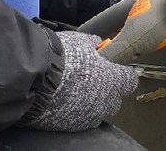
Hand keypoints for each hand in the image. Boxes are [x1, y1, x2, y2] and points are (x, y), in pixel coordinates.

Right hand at [21, 31, 137, 131]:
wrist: (36, 79)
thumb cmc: (61, 56)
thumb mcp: (79, 41)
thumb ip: (92, 43)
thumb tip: (96, 42)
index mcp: (113, 78)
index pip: (130, 81)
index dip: (123, 74)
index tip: (117, 70)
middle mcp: (106, 100)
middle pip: (116, 99)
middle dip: (109, 90)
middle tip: (95, 79)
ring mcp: (91, 115)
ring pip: (101, 111)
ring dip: (95, 103)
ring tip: (80, 92)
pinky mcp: (75, 125)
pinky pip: (84, 120)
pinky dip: (80, 112)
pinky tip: (69, 102)